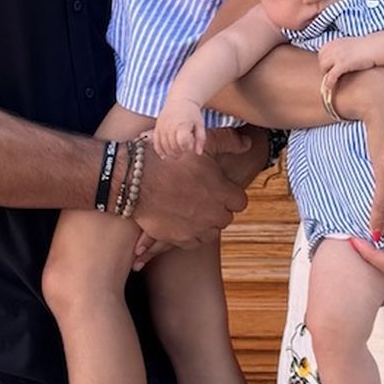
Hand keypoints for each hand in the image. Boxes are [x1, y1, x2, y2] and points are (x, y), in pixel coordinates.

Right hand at [132, 145, 247, 248]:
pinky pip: (194, 242)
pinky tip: (183, 221)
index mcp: (222, 192)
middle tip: (203, 196)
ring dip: (206, 223)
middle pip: (226, 217)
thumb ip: (228, 141)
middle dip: (218, 208)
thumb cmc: (169, 158)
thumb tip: (247, 143)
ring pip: (211, 232)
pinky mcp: (179, 239)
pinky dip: (191, 234)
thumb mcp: (202, 143)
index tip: (219, 187)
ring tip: (193, 209)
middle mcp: (213, 214)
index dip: (230, 194)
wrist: (136, 179)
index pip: (240, 201)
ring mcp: (196, 229)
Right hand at [153, 99, 206, 157]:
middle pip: (173, 146)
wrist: (180, 99)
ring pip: (164, 147)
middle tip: (185, 148)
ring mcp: (162, 127)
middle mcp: (170, 126)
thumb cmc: (192, 113)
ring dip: (171, 153)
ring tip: (178, 152)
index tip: (191, 143)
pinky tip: (164, 156)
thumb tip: (198, 153)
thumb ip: (200, 139)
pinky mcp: (157, 128)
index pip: (183, 142)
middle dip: (181, 151)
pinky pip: (156, 142)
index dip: (187, 147)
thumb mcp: (200, 124)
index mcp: (183, 124)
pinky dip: (159, 150)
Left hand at [318, 37, 378, 94]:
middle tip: (332, 75)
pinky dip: (328, 83)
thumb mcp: (349, 45)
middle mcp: (334, 47)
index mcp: (334, 42)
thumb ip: (340, 49)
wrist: (375, 48)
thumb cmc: (365, 48)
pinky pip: (331, 75)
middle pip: (321, 61)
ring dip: (326, 75)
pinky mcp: (343, 64)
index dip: (324, 61)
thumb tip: (336, 58)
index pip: (321, 53)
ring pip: (323, 68)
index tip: (329, 67)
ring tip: (332, 81)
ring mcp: (337, 55)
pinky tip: (329, 88)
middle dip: (325, 69)